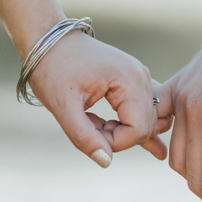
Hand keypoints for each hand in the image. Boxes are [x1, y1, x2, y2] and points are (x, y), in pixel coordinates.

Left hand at [28, 31, 171, 165]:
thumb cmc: (52, 69)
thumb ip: (84, 136)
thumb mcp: (62, 106)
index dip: (115, 142)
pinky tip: (154, 148)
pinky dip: (140, 125)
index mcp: (129, 79)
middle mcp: (142, 76)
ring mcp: (141, 76)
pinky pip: (146, 108)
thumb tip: (107, 162)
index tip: (89, 134)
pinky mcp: (134, 79)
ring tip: (100, 126)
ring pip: (148, 120)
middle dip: (118, 137)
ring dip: (125, 131)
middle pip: (146, 126)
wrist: (47, 40)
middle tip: (88, 126)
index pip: (138, 129)